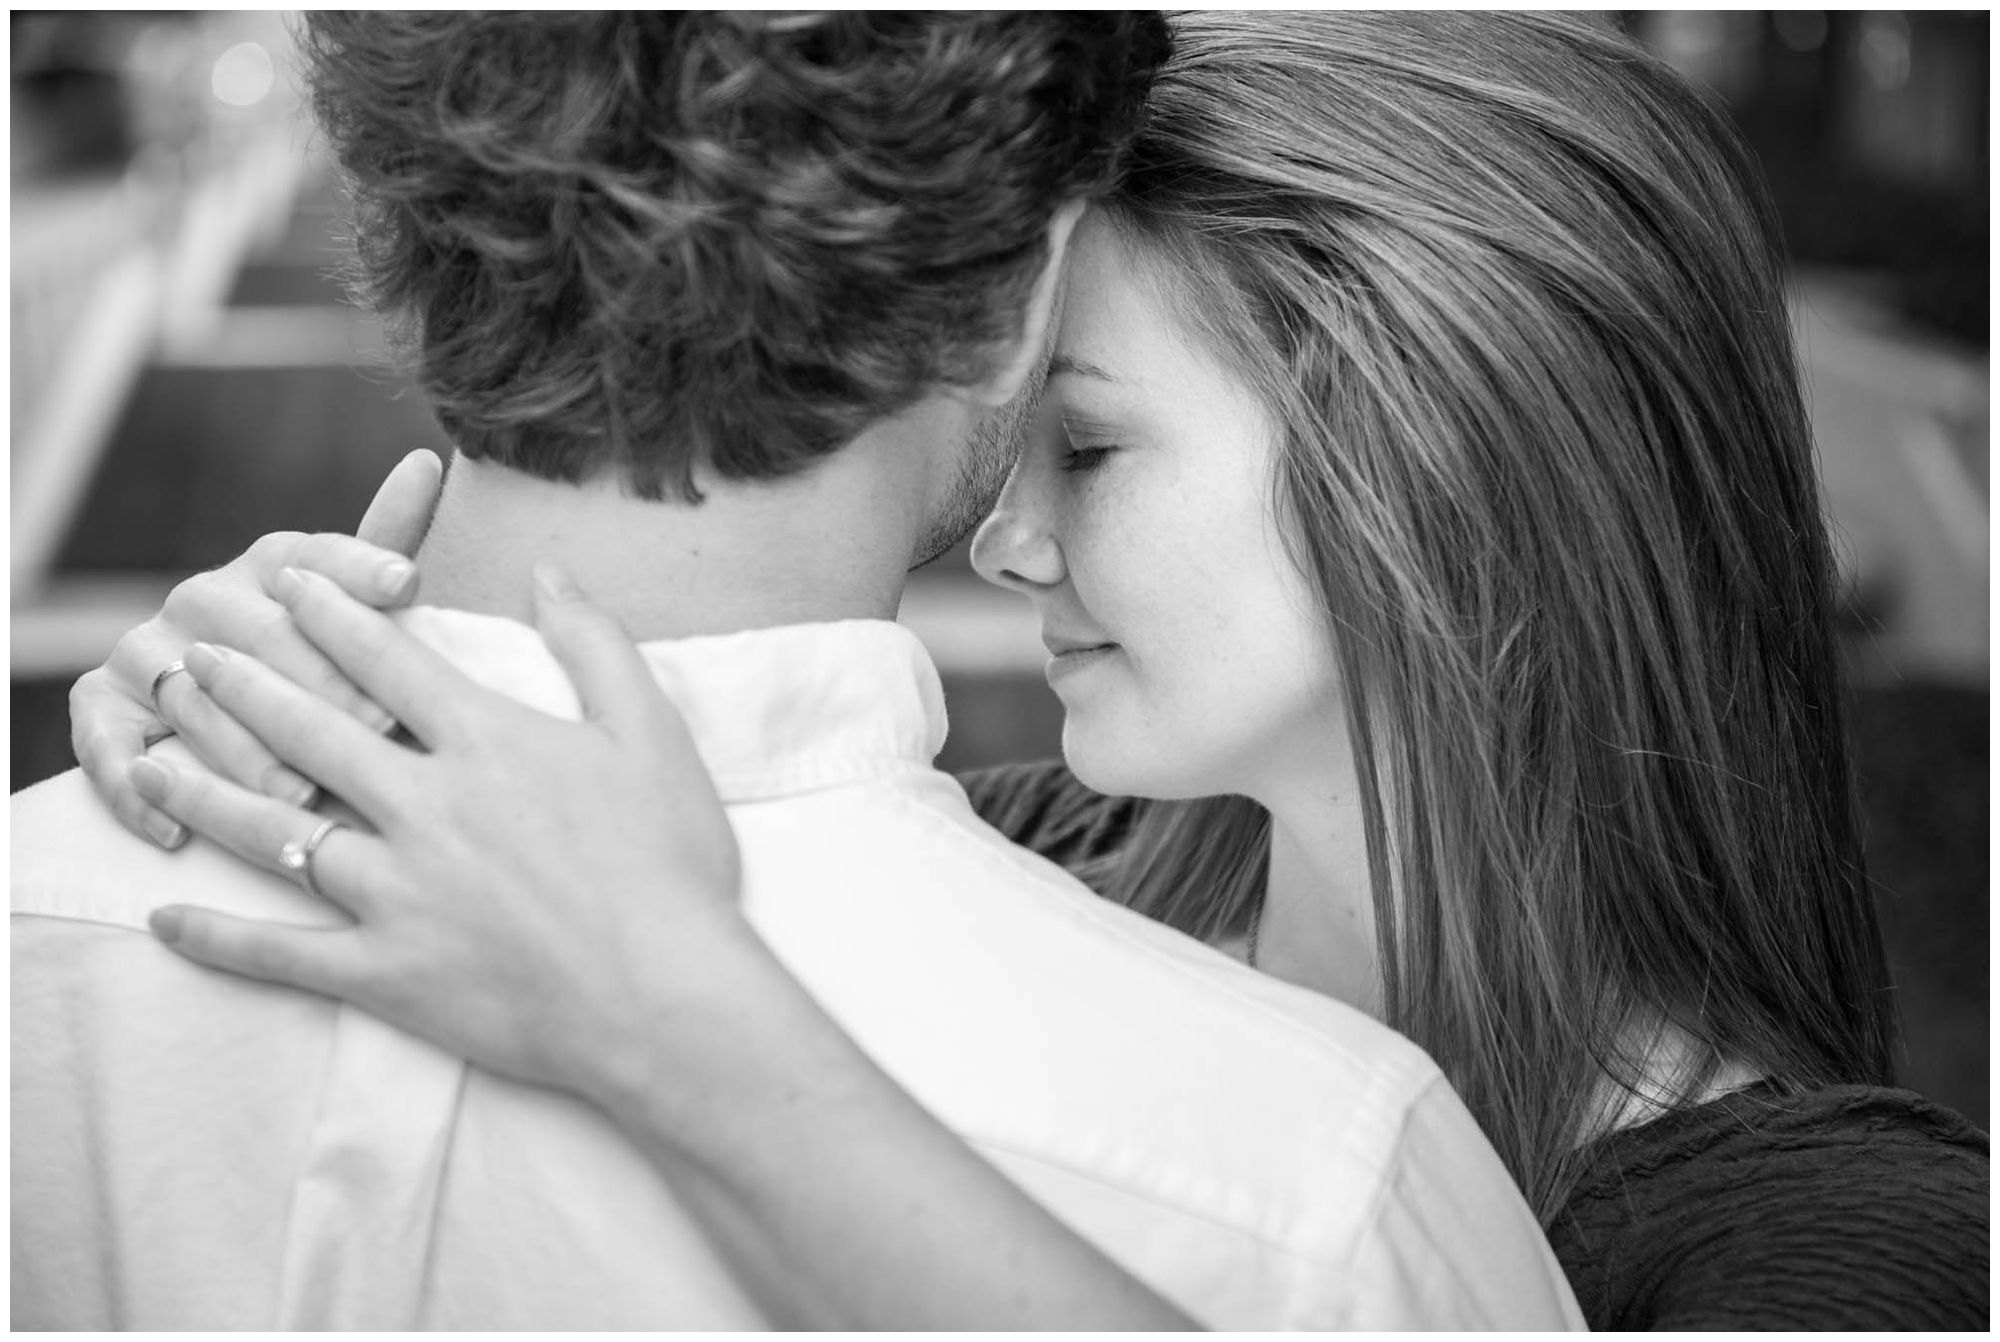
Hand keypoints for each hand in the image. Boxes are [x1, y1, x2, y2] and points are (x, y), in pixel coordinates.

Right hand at [73, 449, 443, 848]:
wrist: (228, 691)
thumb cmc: (321, 649)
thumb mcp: (356, 601)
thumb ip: (388, 542)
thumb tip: (427, 459)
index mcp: (273, 564)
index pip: (317, 557)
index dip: (364, 568)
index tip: (412, 584)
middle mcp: (206, 595)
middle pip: (264, 636)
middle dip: (326, 686)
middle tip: (381, 728)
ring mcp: (150, 648)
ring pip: (197, 698)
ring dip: (247, 751)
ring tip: (302, 794)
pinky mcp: (102, 702)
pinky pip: (110, 746)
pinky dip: (136, 791)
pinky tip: (178, 829)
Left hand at [132, 564, 749, 1108]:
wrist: (665, 996)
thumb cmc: (673, 866)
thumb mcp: (653, 735)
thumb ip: (595, 644)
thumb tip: (546, 571)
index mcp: (487, 744)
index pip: (386, 661)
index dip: (328, 613)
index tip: (281, 581)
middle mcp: (425, 807)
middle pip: (308, 730)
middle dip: (242, 683)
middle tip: (192, 653)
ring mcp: (396, 893)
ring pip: (275, 831)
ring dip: (202, 790)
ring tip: (147, 758)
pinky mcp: (386, 973)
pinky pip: (282, 955)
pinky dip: (219, 939)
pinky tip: (167, 918)